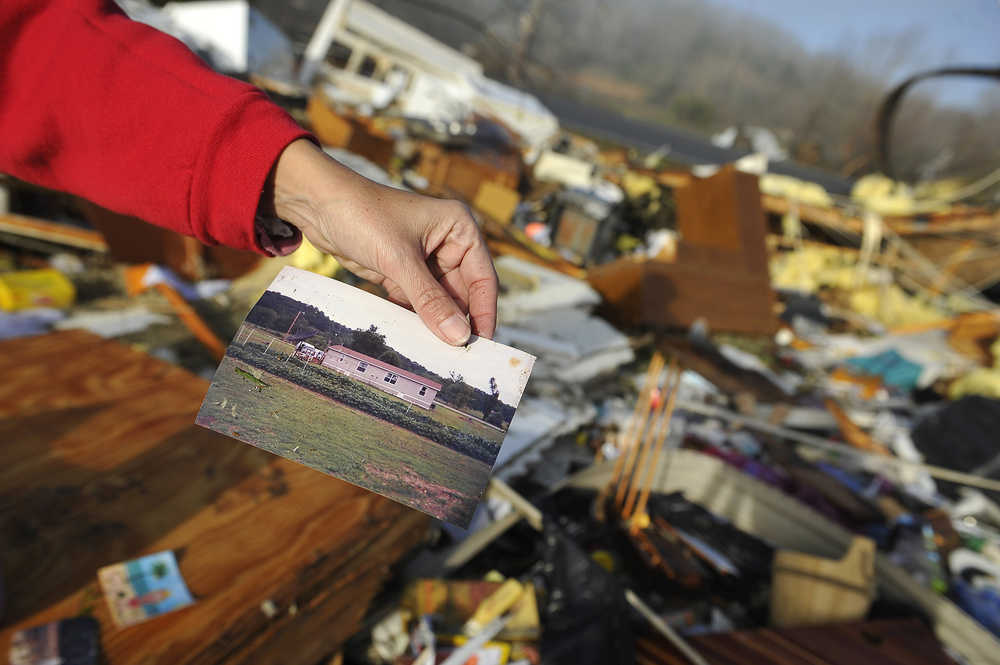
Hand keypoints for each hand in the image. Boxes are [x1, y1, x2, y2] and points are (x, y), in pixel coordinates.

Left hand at [270, 139, 496, 345]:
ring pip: (439, 301)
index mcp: (458, 228)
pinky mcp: (401, 271)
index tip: (481, 344)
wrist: (316, 204)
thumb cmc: (362, 215)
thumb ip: (430, 300)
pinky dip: (416, 319)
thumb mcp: (399, 260)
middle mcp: (446, 243)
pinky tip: (415, 340)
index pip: (483, 277)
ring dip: (436, 323)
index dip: (484, 312)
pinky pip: (417, 302)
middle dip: (458, 322)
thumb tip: (458, 336)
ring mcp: (424, 259)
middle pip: (463, 293)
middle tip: (458, 357)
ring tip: (438, 354)